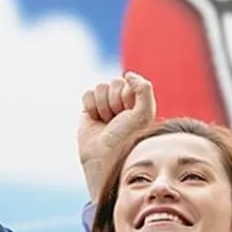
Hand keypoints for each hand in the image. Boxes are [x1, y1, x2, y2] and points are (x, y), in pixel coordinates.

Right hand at [79, 73, 156, 199]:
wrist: (105, 157)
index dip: (127, 96)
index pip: (129, 82)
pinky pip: (87, 94)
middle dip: (114, 100)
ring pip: (100, 87)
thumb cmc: (128, 137)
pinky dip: (91, 106)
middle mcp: (122, 104)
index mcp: (138, 103)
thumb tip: (128, 74)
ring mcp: (105, 106)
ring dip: (103, 105)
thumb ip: (143, 88)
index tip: (129, 112)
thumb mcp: (144, 113)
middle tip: (117, 119)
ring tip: (107, 122)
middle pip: (115, 82)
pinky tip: (96, 120)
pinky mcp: (89, 111)